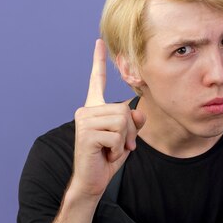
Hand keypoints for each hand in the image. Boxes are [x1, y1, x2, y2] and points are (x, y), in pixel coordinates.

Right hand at [70, 39, 145, 197]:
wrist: (91, 181)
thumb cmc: (107, 158)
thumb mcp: (126, 138)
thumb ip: (134, 124)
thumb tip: (138, 114)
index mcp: (94, 108)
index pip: (97, 81)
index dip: (99, 62)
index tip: (99, 41)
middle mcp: (86, 110)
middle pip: (124, 109)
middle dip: (129, 132)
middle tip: (118, 147)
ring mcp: (84, 121)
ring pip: (122, 122)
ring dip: (123, 142)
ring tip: (110, 151)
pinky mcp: (86, 134)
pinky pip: (116, 136)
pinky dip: (118, 149)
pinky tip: (105, 155)